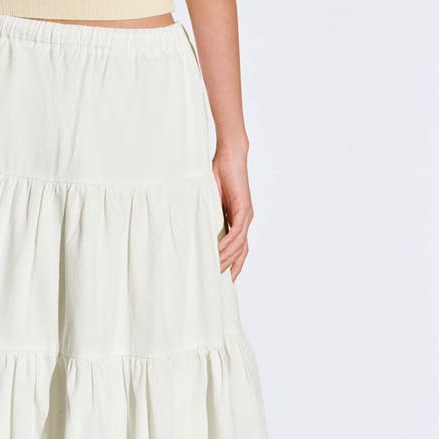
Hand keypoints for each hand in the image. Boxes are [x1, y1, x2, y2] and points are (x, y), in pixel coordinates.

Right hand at [212, 143, 253, 279]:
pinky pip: (237, 232)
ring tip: (215, 270)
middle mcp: (245, 220)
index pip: (239, 248)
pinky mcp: (244, 208)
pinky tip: (219, 253)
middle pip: (242, 252)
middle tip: (219, 283)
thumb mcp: (209, 200)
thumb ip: (205, 214)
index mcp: (238, 219)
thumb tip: (191, 225)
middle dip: (232, 268)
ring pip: (239, 245)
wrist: (229, 156)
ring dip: (227, 258)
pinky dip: (228, 244)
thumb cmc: (218, 174)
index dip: (234, 264)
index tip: (225, 279)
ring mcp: (246, 215)